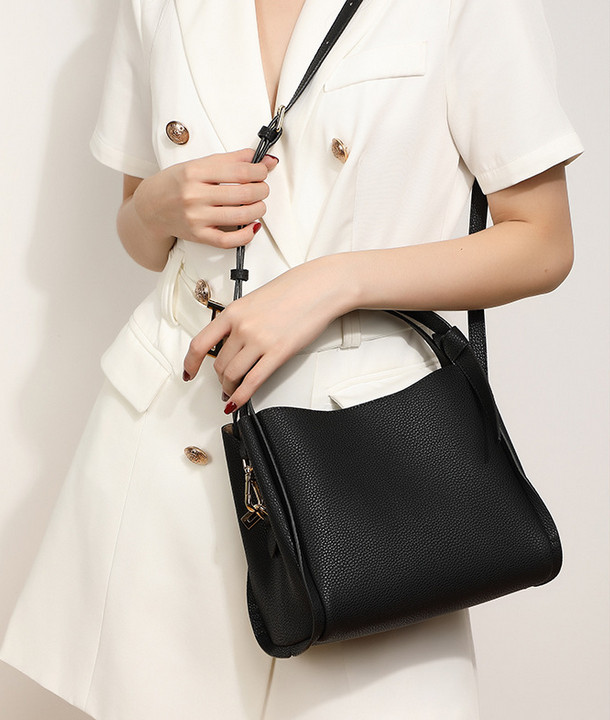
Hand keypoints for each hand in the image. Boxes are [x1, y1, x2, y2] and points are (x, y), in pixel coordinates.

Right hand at [133, 149, 277, 248]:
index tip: (263, 171)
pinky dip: (247, 234)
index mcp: (195, 172)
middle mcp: (194, 195)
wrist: (150, 208)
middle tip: (262, 188)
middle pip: (244, 193)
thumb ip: (231, 160)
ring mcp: (196, 218)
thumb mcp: (198, 164)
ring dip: (259, 210)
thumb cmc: (175, 184)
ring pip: (241, 216)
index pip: (240, 171)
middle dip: (262, 190)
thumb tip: (262, 158)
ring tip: (259, 205)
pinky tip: (252, 226)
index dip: (259, 171)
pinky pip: (229, 240)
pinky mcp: (199, 236)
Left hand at [183, 255, 352, 410]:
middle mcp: (242, 327)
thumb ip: (239, 321)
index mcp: (233, 312)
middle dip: (220, 379)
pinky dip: (241, 397)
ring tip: (232, 393)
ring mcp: (259, 341)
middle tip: (224, 384)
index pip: (200, 344)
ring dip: (229, 389)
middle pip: (219, 364)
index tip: (188, 372)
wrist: (319, 287)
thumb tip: (230, 342)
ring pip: (232, 375)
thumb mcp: (254, 300)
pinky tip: (237, 403)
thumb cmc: (292, 290)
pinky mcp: (277, 353)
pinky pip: (252, 382)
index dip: (190, 363)